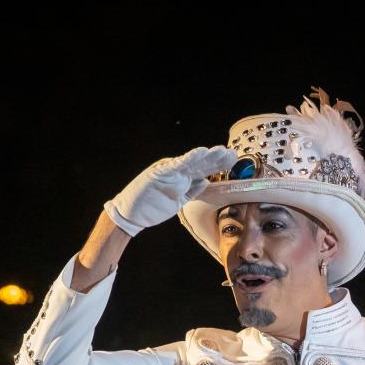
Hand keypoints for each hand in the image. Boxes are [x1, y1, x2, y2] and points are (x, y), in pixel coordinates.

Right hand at [105, 146, 235, 235]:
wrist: (130, 214)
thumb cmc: (152, 208)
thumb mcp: (178, 201)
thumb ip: (192, 191)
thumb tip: (206, 182)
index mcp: (182, 178)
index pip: (204, 170)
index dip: (218, 165)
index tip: (233, 161)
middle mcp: (177, 172)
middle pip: (201, 164)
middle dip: (217, 159)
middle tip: (233, 154)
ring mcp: (169, 172)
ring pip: (191, 162)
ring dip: (206, 156)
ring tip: (220, 150)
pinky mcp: (159, 174)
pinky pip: (176, 165)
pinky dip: (188, 158)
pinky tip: (200, 152)